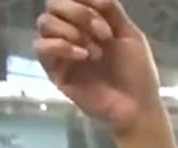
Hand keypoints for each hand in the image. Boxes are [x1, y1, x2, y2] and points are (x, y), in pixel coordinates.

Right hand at [34, 0, 160, 137]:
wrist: (137, 106)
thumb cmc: (137, 73)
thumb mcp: (130, 35)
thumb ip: (111, 10)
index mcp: (89, 21)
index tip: (103, 8)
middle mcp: (72, 32)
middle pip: (53, 5)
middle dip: (79, 13)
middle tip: (104, 34)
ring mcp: (61, 51)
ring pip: (45, 22)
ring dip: (73, 31)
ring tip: (97, 52)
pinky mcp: (54, 71)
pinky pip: (41, 47)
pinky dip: (61, 46)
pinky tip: (83, 56)